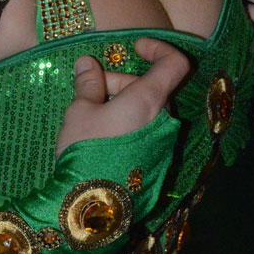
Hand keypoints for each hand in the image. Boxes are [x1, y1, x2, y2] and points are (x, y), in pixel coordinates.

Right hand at [56, 37, 189, 156]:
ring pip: (147, 110)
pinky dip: (128, 124)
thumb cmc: (85, 152)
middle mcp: (164, 120)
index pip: (174, 63)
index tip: (136, 46)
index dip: (158, 48)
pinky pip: (146, 131)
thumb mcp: (80, 112)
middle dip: (121, 83)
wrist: (91, 207)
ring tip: (90, 119)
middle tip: (90, 92)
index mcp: (149, 101)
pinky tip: (101, 137)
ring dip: (122, 105)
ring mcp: (163, 144)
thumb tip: (87, 63)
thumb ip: (88, 84)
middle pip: (150, 88)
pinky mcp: (157, 162)